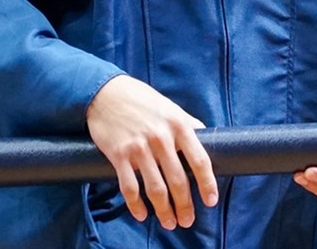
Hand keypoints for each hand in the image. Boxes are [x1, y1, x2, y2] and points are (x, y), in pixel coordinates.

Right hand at [86, 75, 216, 229]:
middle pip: (178, 181)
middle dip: (184, 205)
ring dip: (164, 210)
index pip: (199, 160)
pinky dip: (136, 205)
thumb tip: (206, 138)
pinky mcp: (119, 155)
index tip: (210, 201)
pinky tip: (142, 214)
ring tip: (169, 222)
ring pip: (155, 189)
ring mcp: (139, 148)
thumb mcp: (170, 107)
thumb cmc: (141, 99)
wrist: (106, 93)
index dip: (207, 184)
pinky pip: (129, 187)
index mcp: (178, 125)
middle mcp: (161, 138)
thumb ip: (188, 123)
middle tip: (187, 220)